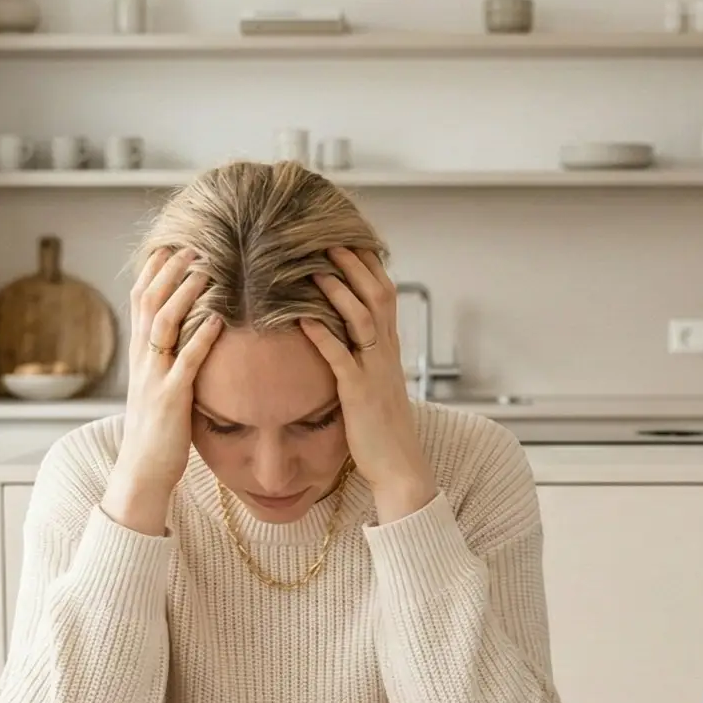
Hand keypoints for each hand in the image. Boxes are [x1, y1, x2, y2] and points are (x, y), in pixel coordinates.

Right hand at [102, 248, 222, 534]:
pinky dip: (202, 337)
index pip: (141, 301)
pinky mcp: (172, 399)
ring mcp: (155, 378)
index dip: (155, 271)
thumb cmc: (160, 431)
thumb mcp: (163, 387)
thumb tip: (194, 335)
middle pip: (150, 303)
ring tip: (206, 269)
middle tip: (193, 244)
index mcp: (140, 355)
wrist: (143, 470)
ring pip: (164, 324)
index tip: (172, 245)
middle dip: (170, 271)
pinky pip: (186, 362)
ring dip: (185, 294)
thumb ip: (173, 360)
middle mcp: (143, 360)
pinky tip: (219, 318)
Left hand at [302, 248, 437, 523]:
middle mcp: (386, 354)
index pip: (385, 294)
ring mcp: (375, 372)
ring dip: (338, 290)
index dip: (368, 264)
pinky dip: (322, 335)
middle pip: (378, 295)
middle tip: (327, 236)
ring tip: (312, 266)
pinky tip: (301, 318)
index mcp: (390, 349)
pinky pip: (341, 357)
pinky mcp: (359, 394)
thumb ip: (364, 356)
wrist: (400, 467)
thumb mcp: (377, 383)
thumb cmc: (382, 429)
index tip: (346, 237)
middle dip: (354, 264)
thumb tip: (343, 334)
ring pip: (362, 319)